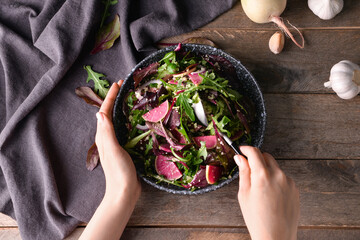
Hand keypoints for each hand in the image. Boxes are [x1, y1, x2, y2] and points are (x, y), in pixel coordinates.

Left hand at [95, 80, 140, 198]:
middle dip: (115, 98)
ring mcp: (115, 143)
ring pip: (117, 120)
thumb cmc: (118, 172)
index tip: (118, 83)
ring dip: (121, 108)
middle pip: (110, 113)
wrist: (124, 192)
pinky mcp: (123, 148)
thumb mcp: (112, 150)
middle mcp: (107, 137)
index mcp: (103, 135)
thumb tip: (99, 112)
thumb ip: (106, 132)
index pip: (105, 111)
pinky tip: (136, 119)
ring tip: (130, 98)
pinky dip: (128, 119)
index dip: (111, 96)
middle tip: (125, 87)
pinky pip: (124, 128)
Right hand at [234, 146, 299, 239]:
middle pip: (266, 156)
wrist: (276, 237)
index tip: (241, 150)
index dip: (246, 149)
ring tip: (260, 188)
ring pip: (275, 167)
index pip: (255, 152)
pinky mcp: (295, 189)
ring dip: (267, 170)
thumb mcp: (244, 194)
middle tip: (249, 169)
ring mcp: (288, 182)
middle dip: (257, 159)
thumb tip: (240, 158)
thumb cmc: (257, 219)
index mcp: (262, 175)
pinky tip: (270, 194)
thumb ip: (243, 173)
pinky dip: (275, 180)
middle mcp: (278, 175)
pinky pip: (283, 177)